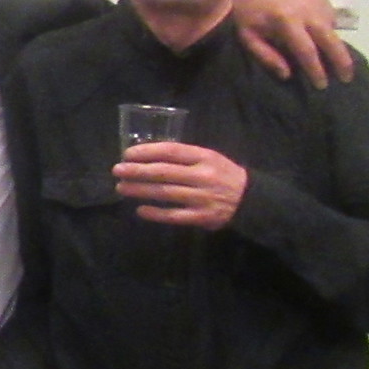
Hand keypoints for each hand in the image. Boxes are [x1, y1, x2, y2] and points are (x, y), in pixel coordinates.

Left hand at [113, 141, 247, 228]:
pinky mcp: (202, 217)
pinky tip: (140, 210)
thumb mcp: (210, 157)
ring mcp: (202, 198)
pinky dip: (156, 213)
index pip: (171, 151)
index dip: (147, 151)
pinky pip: (174, 215)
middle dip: (137, 171)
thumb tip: (147, 154)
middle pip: (164, 172)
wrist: (250, 200)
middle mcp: (203, 176)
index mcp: (205, 157)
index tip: (127, 154)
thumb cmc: (223, 174)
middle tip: (117, 170)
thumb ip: (185, 156)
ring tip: (122, 188)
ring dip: (140, 190)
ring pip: (165, 193)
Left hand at [231, 0, 352, 87]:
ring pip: (332, 30)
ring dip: (334, 47)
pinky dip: (328, 31)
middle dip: (341, 61)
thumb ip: (266, 56)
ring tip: (336, 63)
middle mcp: (307, 9)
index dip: (315, 69)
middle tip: (347, 79)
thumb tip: (287, 75)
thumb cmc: (249, 13)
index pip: (306, 50)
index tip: (322, 85)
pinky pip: (330, 18)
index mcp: (286, 20)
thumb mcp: (248, 36)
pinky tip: (321, 38)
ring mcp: (317, 0)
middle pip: (330, 40)